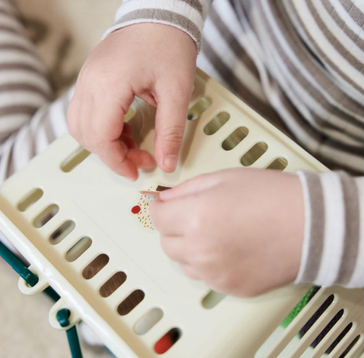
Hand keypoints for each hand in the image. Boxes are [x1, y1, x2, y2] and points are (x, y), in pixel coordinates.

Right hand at [67, 23, 196, 180]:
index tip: (138, 172)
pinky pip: (84, 111)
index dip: (117, 161)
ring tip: (132, 144)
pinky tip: (124, 127)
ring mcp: (85, 78)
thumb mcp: (177, 91)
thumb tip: (166, 164)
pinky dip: (101, 127)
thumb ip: (171, 130)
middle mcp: (89, 82)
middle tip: (141, 160)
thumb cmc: (170, 45)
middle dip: (112, 155)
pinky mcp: (90, 77)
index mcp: (109, 84)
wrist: (159, 11)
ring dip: (103, 142)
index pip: (100, 137)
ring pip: (80, 125)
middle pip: (86, 135)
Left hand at [150, 168, 304, 296]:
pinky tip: (227, 249)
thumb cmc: (271, 196)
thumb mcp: (223, 177)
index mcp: (195, 218)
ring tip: (212, 232)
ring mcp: (215, 274)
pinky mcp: (230, 288)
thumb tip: (165, 198)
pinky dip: (207, 264)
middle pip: (166, 242)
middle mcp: (200, 250)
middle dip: (172, 227)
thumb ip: (186, 189)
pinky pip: (205, 277)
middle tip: (190, 215)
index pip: (156, 217)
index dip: (159, 207)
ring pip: (183, 262)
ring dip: (188, 247)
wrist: (310, 225)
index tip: (164, 205)